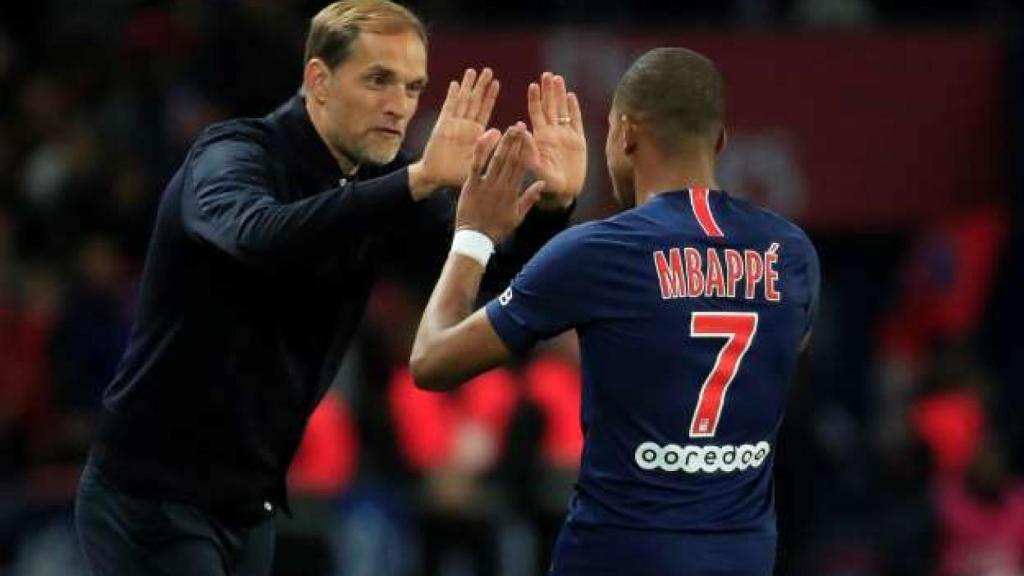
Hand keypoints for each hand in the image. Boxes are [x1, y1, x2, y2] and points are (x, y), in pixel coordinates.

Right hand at [408, 68, 499, 199]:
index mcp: (476, 134)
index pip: (485, 111)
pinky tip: (455, 84)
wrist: (436, 176)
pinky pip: (448, 108)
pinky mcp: (441, 125)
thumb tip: (498, 130)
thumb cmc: (458, 174)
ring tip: (472, 71)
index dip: (490, 97)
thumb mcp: (478, 161)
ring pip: (462, 101)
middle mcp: (465, 126)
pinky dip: (451, 96)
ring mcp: (453, 124)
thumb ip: (487, 147)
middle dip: (481, 86)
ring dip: (467, 86)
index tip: (497, 83)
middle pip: (475, 101)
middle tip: (488, 70)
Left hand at [455, 123, 545, 243]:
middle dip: (517, 141)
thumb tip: (542, 184)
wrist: (475, 238)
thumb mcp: (517, 216)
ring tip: (510, 128)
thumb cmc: (496, 229)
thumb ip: (530, 198)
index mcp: (513, 192)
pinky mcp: (471, 184)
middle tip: (521, 125)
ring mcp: (486, 184)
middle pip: (512, 159)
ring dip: (505, 142)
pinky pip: (477, 163)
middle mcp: (502, 185)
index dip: (527, 149)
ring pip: (498, 159)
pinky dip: (482, 149)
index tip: (529, 136)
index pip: (523, 166)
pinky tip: (486, 136)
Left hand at [524, 72, 585, 209]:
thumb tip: (522, 131)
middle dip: (548, 91)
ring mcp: (565, 135)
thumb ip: (529, 150)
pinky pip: (576, 121)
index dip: (535, 99)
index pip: (536, 113)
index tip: (533, 85)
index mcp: (540, 138)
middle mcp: (552, 133)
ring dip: (560, 95)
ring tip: (558, 78)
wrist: (565, 193)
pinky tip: (571, 96)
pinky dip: (574, 109)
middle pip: (550, 107)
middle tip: (547, 75)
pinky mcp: (579, 141)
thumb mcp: (536, 167)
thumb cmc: (546, 183)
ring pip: (563, 110)